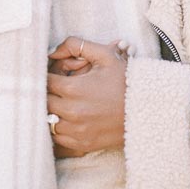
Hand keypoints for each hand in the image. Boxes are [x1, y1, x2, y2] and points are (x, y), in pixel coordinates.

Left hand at [47, 36, 127, 153]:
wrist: (147, 111)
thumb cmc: (125, 81)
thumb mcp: (106, 56)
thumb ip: (77, 45)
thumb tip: (53, 50)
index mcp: (74, 89)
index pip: (43, 81)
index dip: (43, 76)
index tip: (49, 74)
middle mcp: (72, 111)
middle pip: (42, 101)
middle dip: (44, 93)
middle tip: (52, 88)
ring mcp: (76, 130)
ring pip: (47, 121)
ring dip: (49, 111)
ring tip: (58, 103)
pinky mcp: (82, 143)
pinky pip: (58, 137)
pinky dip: (58, 128)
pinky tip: (65, 119)